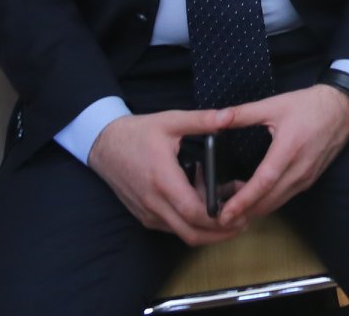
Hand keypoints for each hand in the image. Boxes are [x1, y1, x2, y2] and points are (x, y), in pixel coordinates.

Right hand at [87, 107, 236, 245]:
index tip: (242, 213)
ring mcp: (148, 212)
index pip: (193, 212)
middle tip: (244, 220)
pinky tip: (207, 207)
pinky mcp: (145, 215)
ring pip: (182, 233)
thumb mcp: (171, 121)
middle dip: (220, 232)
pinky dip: (192, 224)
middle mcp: (153, 202)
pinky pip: (172, 227)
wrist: (104, 145)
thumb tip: (231, 115)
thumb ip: (202, 120)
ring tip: (231, 212)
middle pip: (191, 232)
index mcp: (162, 180)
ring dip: (207, 230)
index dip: (219, 219)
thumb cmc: (138, 133)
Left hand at [215, 85, 348, 224]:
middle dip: (244, 212)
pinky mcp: (311, 178)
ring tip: (232, 209)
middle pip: (269, 200)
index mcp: (288, 149)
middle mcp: (300, 169)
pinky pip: (287, 197)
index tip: (224, 213)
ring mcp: (307, 176)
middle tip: (219, 218)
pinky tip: (256, 199)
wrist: (343, 106)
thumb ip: (244, 113)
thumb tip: (217, 118)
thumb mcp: (274, 104)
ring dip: (256, 209)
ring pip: (278, 202)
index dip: (242, 201)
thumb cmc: (310, 104)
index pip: (263, 183)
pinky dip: (269, 202)